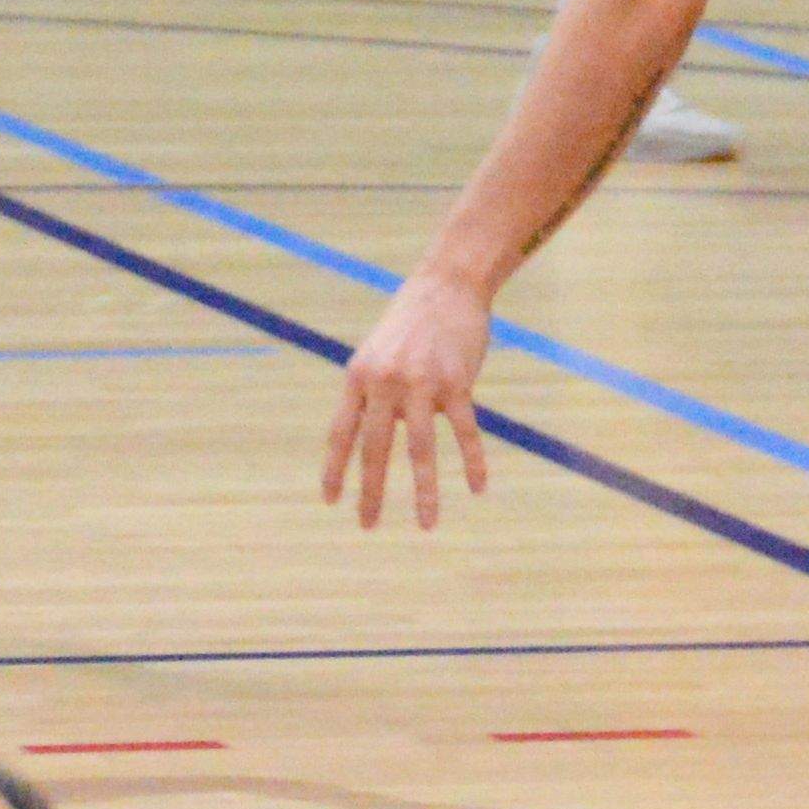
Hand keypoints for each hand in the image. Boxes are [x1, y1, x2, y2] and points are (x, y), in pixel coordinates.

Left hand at [320, 272, 495, 528]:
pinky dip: (473, 462)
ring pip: (420, 449)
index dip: (335, 469)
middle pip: (375, 448)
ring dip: (424, 492)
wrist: (449, 283)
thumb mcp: (378, 352)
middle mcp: (385, 381)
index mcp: (359, 376)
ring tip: (427, 525)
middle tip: (368, 526)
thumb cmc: (412, 321)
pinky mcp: (458, 382)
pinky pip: (465, 432)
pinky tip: (477, 487)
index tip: (331, 501)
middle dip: (371, 492)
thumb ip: (373, 393)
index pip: (341, 432)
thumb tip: (378, 439)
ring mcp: (422, 382)